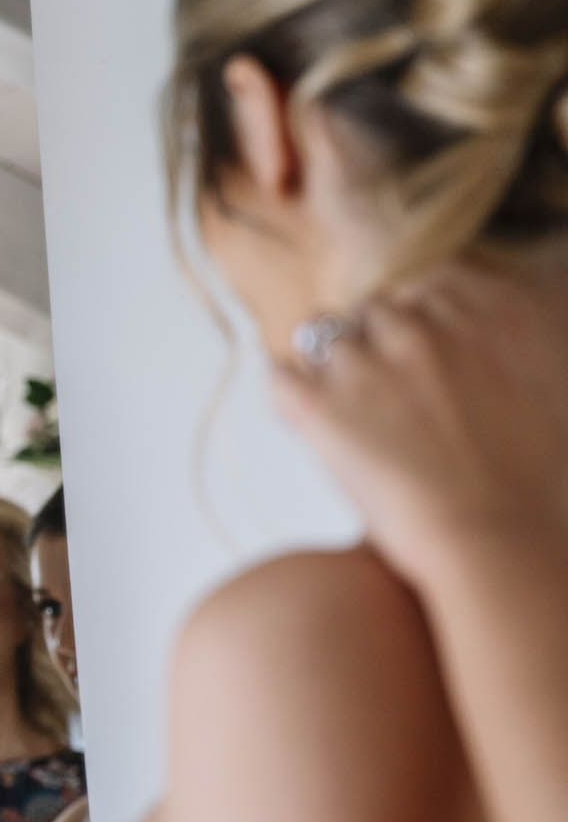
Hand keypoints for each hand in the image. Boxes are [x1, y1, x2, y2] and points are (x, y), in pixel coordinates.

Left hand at [270, 259, 567, 588]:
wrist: (494, 534)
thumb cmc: (529, 481)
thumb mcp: (541, 390)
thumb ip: (499, 357)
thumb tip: (481, 364)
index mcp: (480, 311)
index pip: (424, 287)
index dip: (414, 327)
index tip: (417, 358)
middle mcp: (417, 326)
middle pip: (371, 312)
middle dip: (372, 345)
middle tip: (381, 394)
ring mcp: (363, 364)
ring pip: (321, 339)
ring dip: (329, 369)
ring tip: (346, 413)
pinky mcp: (319, 407)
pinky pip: (280, 377)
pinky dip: (288, 393)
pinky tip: (306, 418)